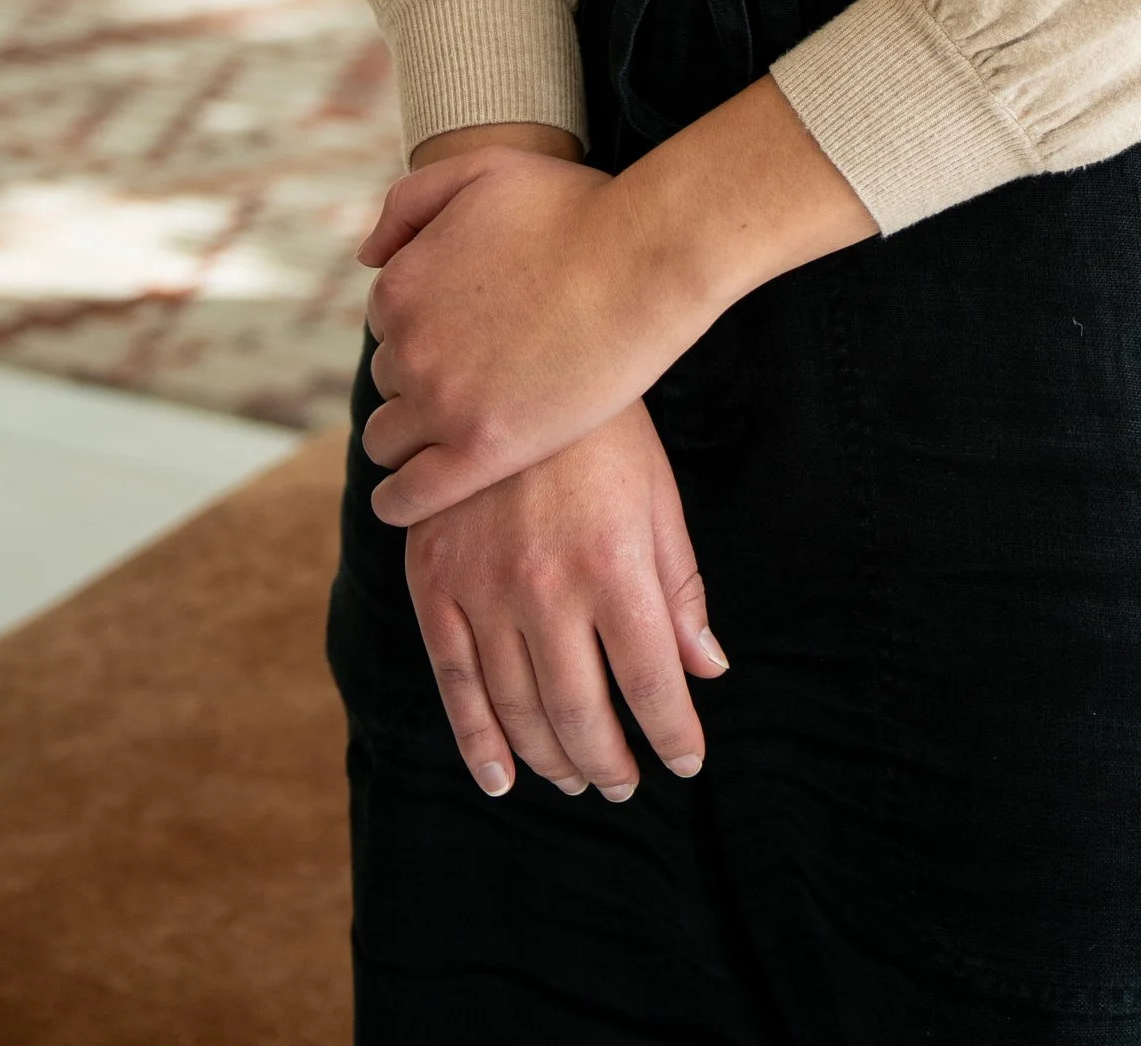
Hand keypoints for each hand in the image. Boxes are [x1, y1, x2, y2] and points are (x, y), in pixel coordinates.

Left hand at [359, 76, 874, 527]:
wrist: (645, 258)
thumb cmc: (578, 210)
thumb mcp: (482, 171)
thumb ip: (410, 202)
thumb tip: (368, 257)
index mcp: (400, 285)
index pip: (387, 325)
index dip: (427, 329)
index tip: (467, 335)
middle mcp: (407, 347)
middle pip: (390, 380)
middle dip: (423, 379)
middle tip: (478, 380)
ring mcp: (441, 403)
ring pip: (389, 439)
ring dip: (411, 437)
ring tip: (455, 434)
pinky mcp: (478, 453)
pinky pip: (407, 498)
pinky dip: (399, 501)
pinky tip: (411, 498)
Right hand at [404, 401, 726, 802]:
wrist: (511, 357)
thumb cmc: (603, 430)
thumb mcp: (657, 496)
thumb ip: (679, 588)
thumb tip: (708, 669)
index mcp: (615, 564)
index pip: (651, 683)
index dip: (673, 734)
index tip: (686, 761)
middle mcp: (547, 586)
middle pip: (581, 712)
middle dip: (609, 760)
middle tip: (625, 783)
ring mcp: (483, 586)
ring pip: (518, 708)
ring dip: (551, 758)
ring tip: (577, 778)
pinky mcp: (433, 579)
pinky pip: (454, 680)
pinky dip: (477, 738)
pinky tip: (499, 775)